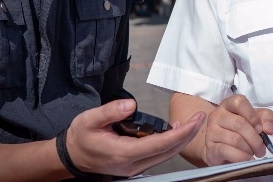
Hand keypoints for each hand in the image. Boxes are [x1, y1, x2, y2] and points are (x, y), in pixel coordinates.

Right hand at [66, 98, 205, 177]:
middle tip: (201, 116)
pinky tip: (175, 131)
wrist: (72, 157)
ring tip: (192, 122)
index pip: (159, 144)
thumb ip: (110, 111)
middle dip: (188, 135)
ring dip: (182, 140)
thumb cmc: (81, 137)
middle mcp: (133, 164)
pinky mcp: (136, 165)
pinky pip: (159, 156)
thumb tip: (131, 105)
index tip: (194, 120)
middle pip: (169, 152)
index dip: (180, 133)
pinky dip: (171, 144)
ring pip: (166, 156)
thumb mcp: (89, 119)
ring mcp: (135, 167)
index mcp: (124, 153)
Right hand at [200, 93, 272, 164]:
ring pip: (235, 139)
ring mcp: (211, 131)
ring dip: (249, 149)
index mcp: (228, 104)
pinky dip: (241, 157)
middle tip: (261, 149)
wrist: (220, 149)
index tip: (261, 129)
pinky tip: (247, 159)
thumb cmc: (240, 131)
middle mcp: (217, 115)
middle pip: (240, 124)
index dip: (253, 116)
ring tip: (253, 154)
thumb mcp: (256, 120)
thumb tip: (268, 129)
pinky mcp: (210, 147)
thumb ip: (266, 118)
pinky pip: (227, 151)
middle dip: (255, 139)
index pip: (240, 102)